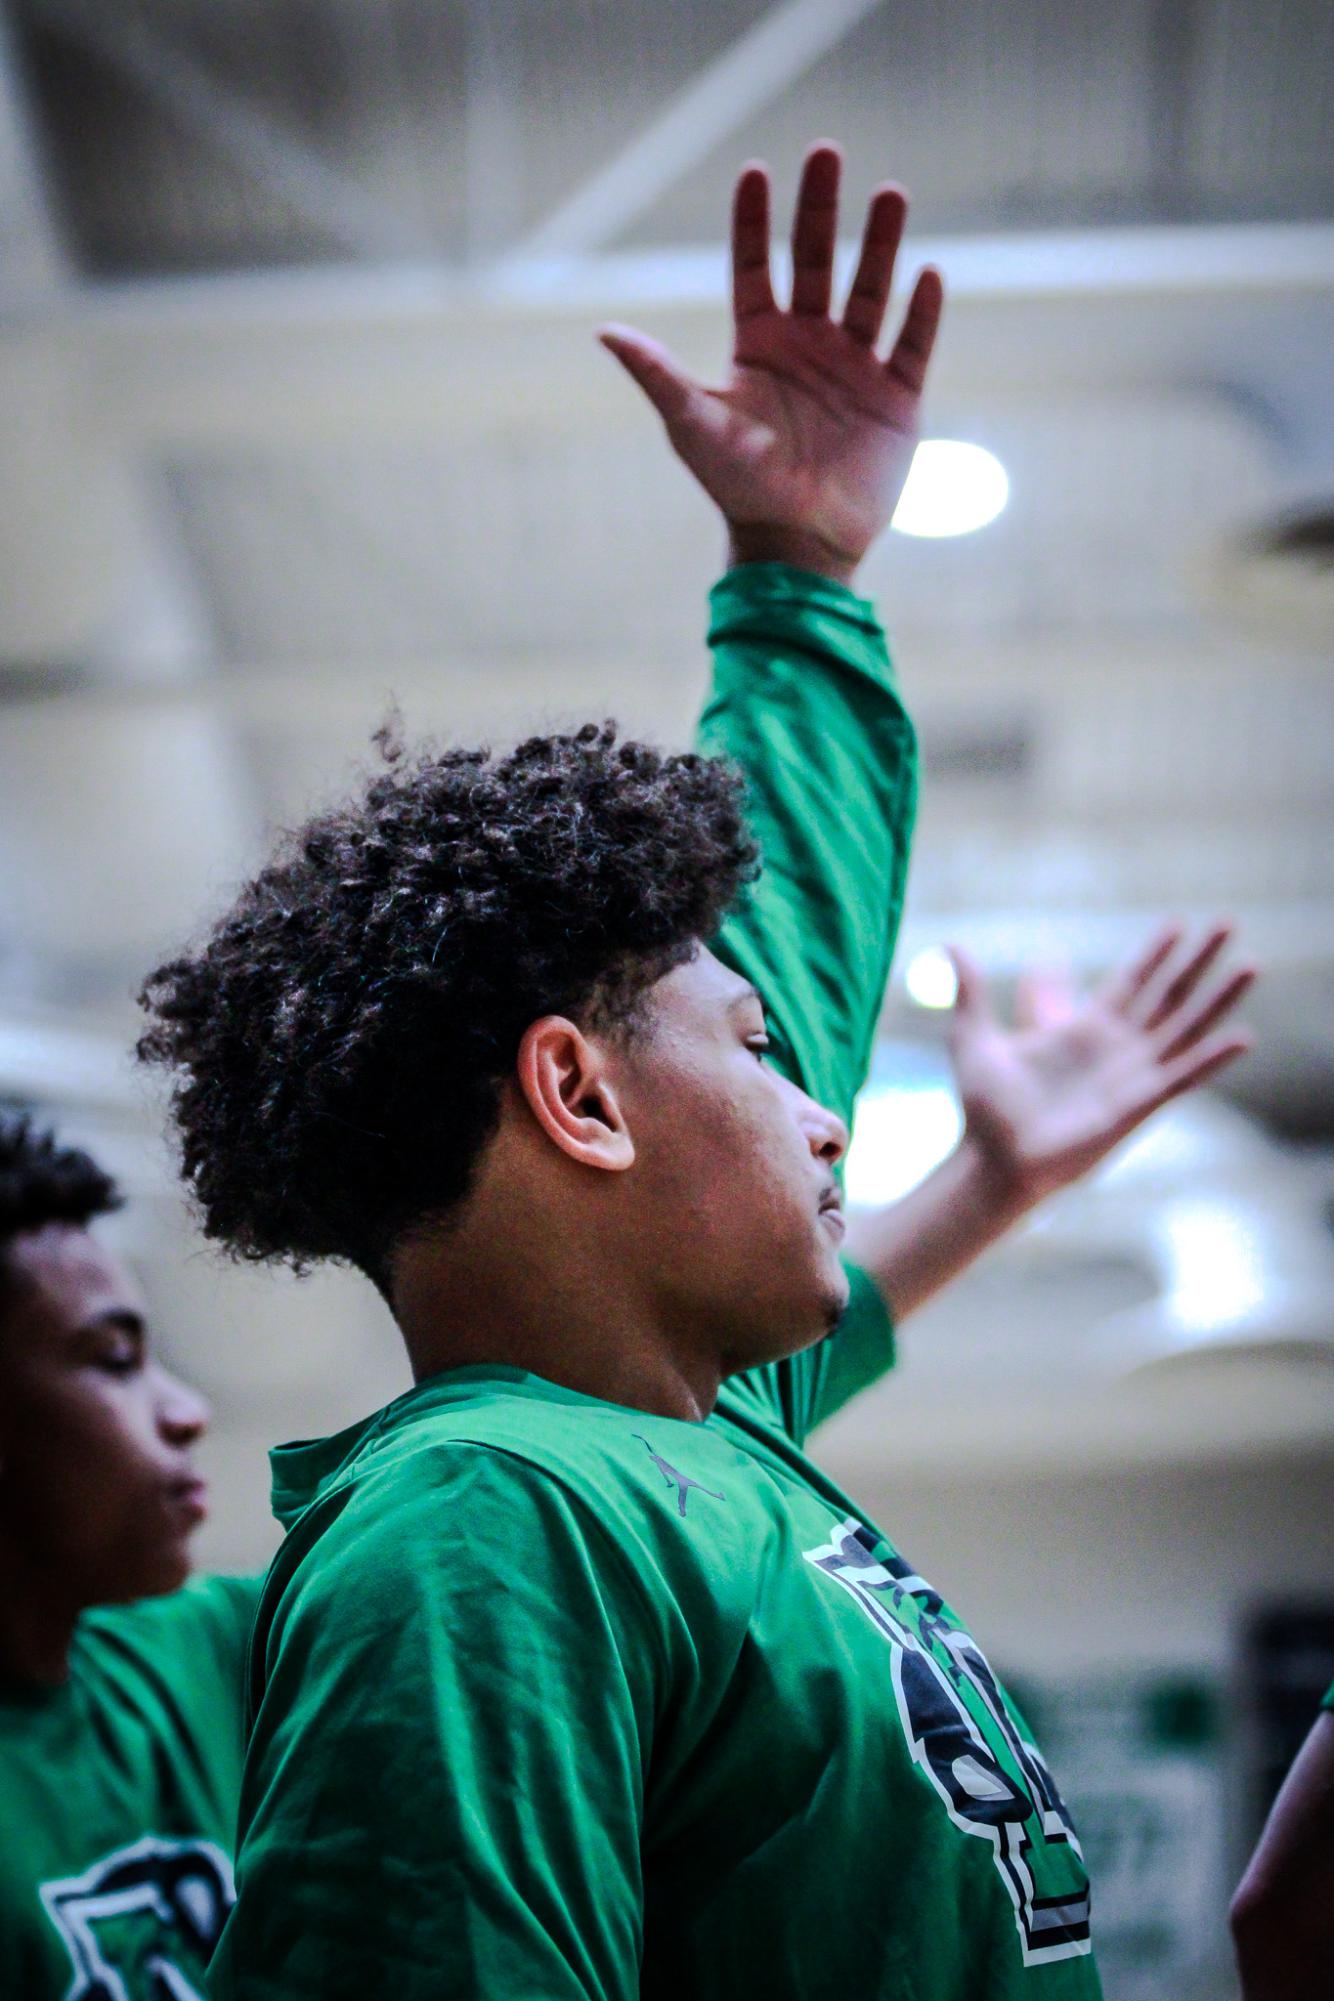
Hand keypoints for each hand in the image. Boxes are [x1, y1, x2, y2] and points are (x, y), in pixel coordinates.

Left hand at [599, 143, 943, 584]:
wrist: (795, 544)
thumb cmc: (737, 488)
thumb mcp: (692, 425)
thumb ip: (657, 374)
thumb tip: (604, 331)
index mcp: (759, 347)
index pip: (756, 269)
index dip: (754, 223)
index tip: (757, 172)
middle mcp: (808, 348)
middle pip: (816, 261)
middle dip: (820, 208)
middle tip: (827, 152)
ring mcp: (855, 370)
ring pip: (870, 291)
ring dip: (879, 243)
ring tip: (890, 193)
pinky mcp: (896, 400)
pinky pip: (913, 345)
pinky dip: (922, 312)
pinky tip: (926, 273)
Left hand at [946, 924, 1257, 1206]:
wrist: (993, 1157)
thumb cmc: (985, 1105)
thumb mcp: (974, 1035)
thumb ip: (971, 990)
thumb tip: (951, 946)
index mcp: (1083, 1027)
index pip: (1131, 979)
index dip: (1154, 952)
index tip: (1177, 922)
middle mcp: (1115, 1046)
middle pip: (1168, 993)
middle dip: (1198, 959)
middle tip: (1228, 923)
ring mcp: (1131, 1074)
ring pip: (1185, 1027)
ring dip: (1219, 997)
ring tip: (1250, 965)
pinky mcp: (1138, 1103)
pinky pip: (1182, 1075)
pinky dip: (1211, 1057)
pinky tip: (1242, 1036)